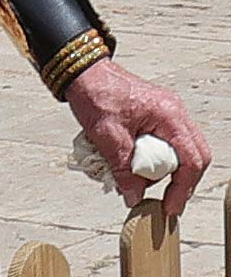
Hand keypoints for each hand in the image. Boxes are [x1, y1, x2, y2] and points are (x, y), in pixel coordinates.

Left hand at [68, 58, 211, 205]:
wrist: (81, 71)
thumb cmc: (94, 92)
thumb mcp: (106, 135)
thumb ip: (123, 168)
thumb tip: (134, 196)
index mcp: (169, 116)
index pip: (191, 160)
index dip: (182, 188)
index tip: (170, 206)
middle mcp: (175, 113)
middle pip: (194, 156)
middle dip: (180, 181)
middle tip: (164, 200)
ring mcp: (168, 113)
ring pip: (182, 150)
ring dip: (165, 169)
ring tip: (139, 180)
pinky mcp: (157, 115)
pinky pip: (167, 142)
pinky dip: (156, 157)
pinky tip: (137, 164)